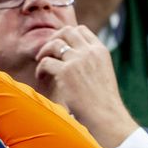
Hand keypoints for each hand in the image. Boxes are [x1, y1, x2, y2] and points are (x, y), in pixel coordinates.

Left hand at [33, 25, 138, 147]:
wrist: (107, 117)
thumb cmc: (104, 103)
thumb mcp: (103, 75)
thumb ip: (91, 64)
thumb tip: (76, 62)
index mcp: (101, 51)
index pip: (82, 30)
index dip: (68, 35)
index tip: (61, 46)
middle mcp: (89, 52)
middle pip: (67, 31)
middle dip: (54, 38)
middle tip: (48, 51)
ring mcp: (77, 60)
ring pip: (54, 43)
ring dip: (44, 51)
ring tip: (41, 62)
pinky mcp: (66, 72)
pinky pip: (46, 62)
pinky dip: (40, 68)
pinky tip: (41, 77)